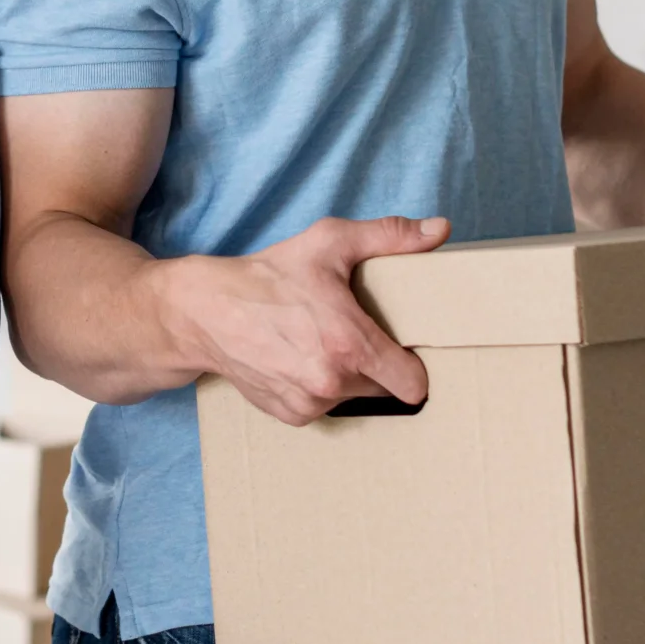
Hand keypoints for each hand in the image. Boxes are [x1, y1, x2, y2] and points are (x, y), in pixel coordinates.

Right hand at [171, 216, 450, 426]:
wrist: (205, 312)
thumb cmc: (269, 275)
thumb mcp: (329, 242)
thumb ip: (389, 236)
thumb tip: (439, 229)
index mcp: (350, 343)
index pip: (414, 383)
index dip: (414, 366)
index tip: (403, 348)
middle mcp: (332, 381)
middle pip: (384, 387)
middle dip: (376, 365)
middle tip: (353, 334)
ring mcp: (309, 402)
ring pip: (352, 397)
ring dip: (346, 376)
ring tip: (320, 343)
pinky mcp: (290, 414)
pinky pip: (323, 406)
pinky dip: (317, 387)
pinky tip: (298, 359)